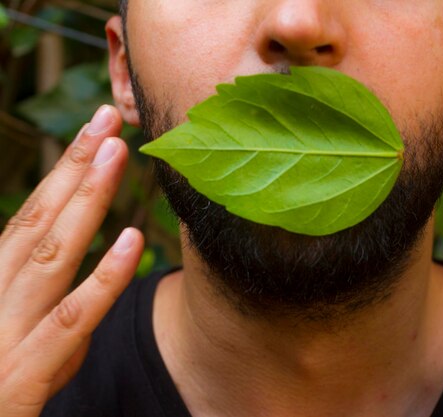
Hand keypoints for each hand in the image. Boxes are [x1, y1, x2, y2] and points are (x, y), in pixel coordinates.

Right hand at [0, 106, 143, 416]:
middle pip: (37, 223)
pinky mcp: (22, 380)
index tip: (95, 134)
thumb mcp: (24, 354)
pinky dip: (102, 280)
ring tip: (117, 154)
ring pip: (50, 257)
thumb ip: (55, 321)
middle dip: (74, 168)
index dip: (63, 175)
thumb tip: (93, 291)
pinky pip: (69, 322)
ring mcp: (5, 338)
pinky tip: (132, 241)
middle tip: (108, 117)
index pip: (30, 222)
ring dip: (86, 202)